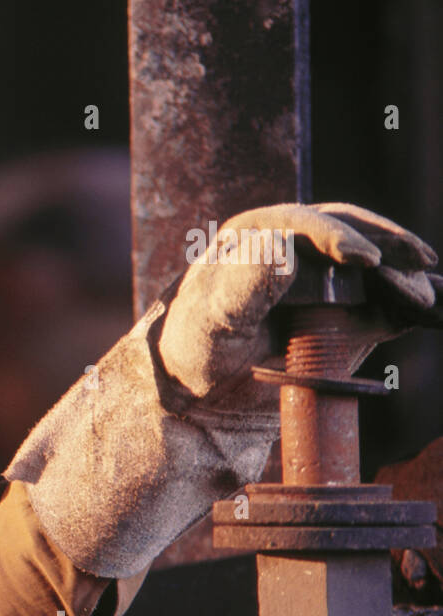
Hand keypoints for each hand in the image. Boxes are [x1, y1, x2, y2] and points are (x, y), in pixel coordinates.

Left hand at [159, 203, 438, 412]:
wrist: (206, 392)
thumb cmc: (196, 349)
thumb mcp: (208, 322)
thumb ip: (241, 289)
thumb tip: (282, 248)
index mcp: (259, 234)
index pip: (304, 224)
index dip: (336, 236)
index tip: (363, 258)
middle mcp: (298, 247)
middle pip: (353, 235)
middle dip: (388, 247)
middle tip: (418, 266)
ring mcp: (328, 279)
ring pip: (377, 268)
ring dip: (406, 279)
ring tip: (426, 300)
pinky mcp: (350, 312)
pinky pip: (388, 303)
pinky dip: (413, 306)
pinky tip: (437, 311)